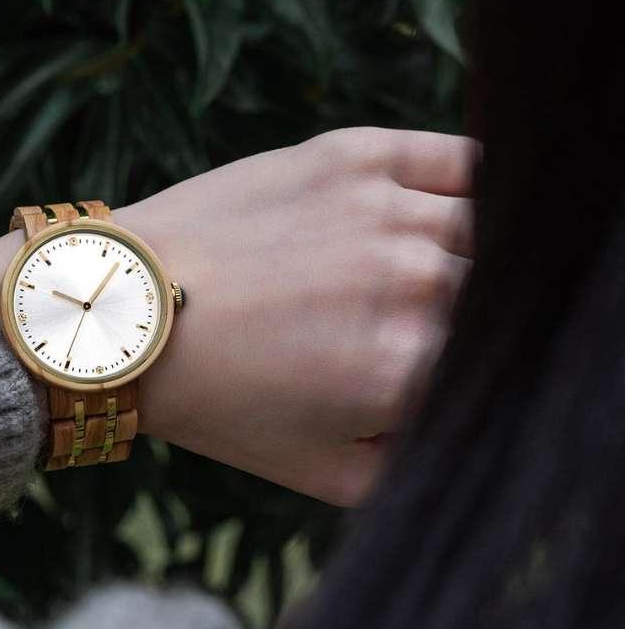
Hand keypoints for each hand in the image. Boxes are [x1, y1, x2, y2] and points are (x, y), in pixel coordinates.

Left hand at [0, 127, 477, 506]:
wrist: (125, 309)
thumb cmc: (215, 397)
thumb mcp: (320, 474)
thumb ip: (417, 470)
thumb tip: (474, 443)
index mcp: (408, 369)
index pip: (501, 369)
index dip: (482, 379)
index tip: (449, 378)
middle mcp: (414, 283)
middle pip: (503, 301)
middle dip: (478, 326)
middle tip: (421, 332)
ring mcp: (388, 210)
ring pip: (493, 231)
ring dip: (481, 261)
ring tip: (424, 281)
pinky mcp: (358, 154)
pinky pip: (465, 161)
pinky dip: (485, 185)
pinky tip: (468, 210)